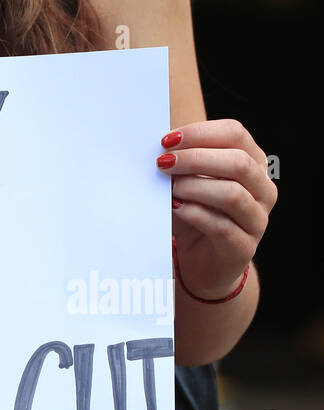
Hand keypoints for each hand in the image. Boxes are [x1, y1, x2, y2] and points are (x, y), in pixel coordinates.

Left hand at [158, 119, 275, 299]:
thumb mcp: (188, 186)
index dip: (200, 133)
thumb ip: (181, 167)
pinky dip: (195, 214)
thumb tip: (158, 149)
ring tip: (170, 188)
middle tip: (163, 163)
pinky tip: (176, 209)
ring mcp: (257, 219)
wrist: (203, 263)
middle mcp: (263, 189)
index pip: (235, 134)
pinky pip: (222, 226)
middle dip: (195, 159)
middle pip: (238, 162)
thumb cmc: (194, 217)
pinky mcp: (243, 247)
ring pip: (233, 194)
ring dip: (196, 187)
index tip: (166, 141)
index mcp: (253, 164)